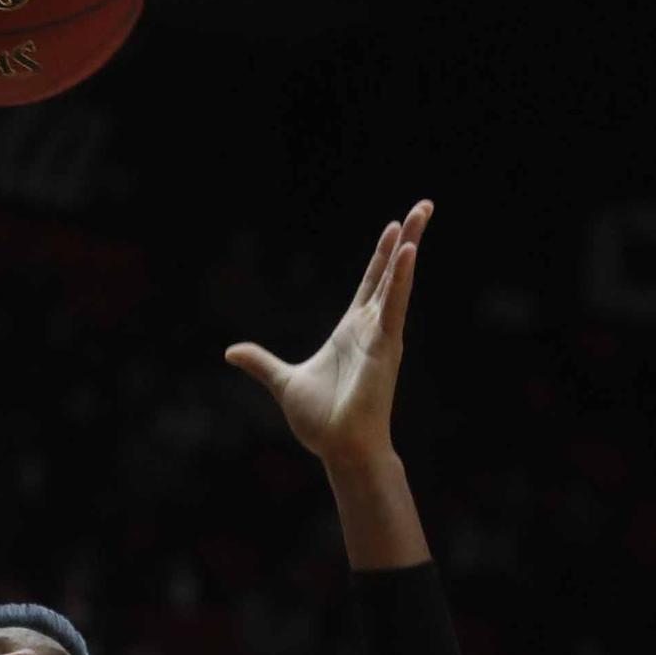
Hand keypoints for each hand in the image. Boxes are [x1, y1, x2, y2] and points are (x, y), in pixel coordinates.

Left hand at [225, 200, 432, 466]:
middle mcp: (371, 327)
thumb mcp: (283, 382)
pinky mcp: (385, 347)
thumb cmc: (321, 420)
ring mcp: (381, 335)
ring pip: (398, 281)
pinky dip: (400, 279)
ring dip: (409, 246)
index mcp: (351, 330)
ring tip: (421, 213)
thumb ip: (261, 363)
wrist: (340, 449)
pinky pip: (394, 306)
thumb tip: (232, 352)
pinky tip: (407, 252)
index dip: (382, 255)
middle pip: (391, 273)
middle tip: (423, 205)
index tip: (393, 226)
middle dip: (406, 237)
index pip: (371, 282)